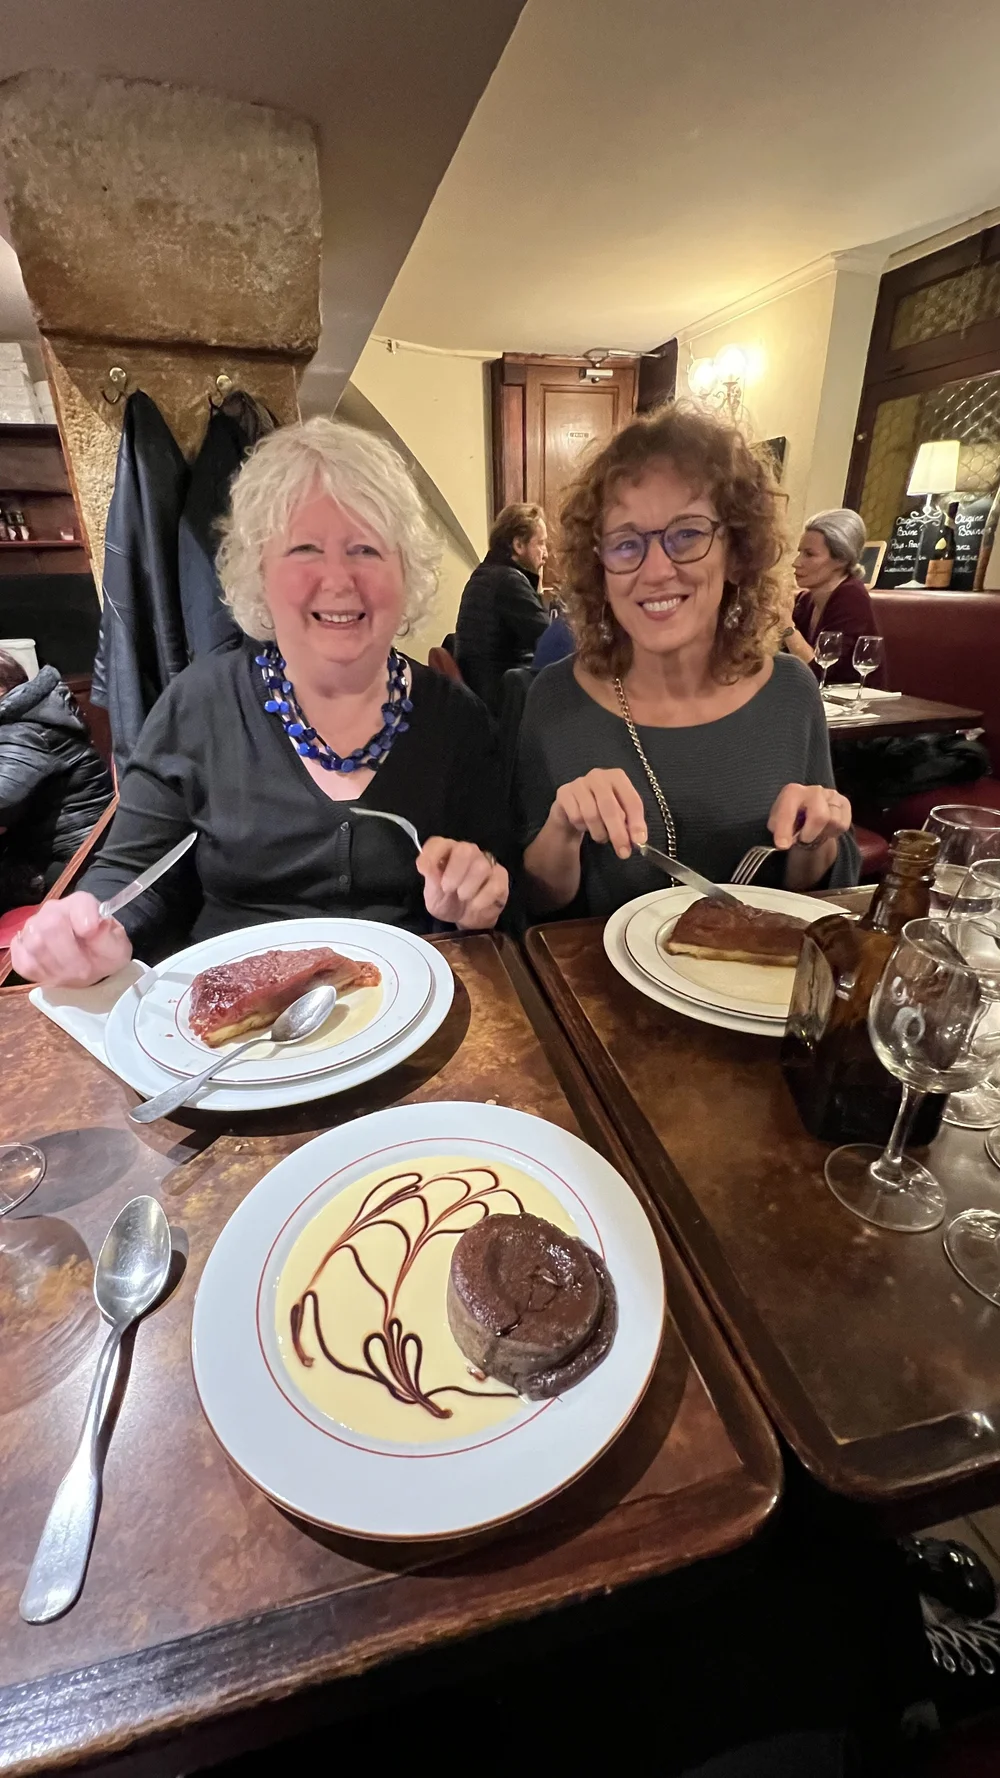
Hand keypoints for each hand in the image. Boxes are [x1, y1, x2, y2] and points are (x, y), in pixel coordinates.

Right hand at [9, 892, 132, 987]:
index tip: (90, 934)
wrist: (90, 960)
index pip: (80, 903)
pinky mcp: (21, 947)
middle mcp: (54, 910)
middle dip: (69, 956)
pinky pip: (22, 960)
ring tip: (71, 974)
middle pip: (50, 927)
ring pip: (34, 945)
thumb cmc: (104, 951)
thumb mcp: (117, 948)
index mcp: (82, 903)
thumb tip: (94, 926)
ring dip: (56, 967)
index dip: (84, 918)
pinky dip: (38, 972)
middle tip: (83, 972)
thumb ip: (107, 938)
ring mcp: (33, 927)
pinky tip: (53, 973)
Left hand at [416, 838, 508, 930]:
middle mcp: (468, 852)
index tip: (424, 870)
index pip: (439, 843)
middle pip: (465, 850)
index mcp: (447, 852)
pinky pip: (495, 884)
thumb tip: (426, 866)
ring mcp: (487, 863)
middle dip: (455, 872)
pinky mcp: (501, 878)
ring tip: (462, 897)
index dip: (431, 854)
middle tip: (448, 888)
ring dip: (468, 887)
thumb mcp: (433, 895)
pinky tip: (475, 905)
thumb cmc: (447, 902)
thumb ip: (430, 879)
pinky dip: (482, 898)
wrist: (466, 920)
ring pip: (481, 867)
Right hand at [551, 768, 647, 859]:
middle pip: (610, 808)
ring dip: (599, 833)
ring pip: (592, 815)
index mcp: (617, 777)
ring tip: (602, 836)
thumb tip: (638, 840)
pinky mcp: (564, 792)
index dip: (636, 822)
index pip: (631, 800)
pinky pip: (576, 817)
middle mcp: (598, 776)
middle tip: (623, 852)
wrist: (571, 807)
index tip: (639, 842)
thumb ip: (629, 824)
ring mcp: (579, 783)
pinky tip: (584, 825)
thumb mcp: (620, 814)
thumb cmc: (601, 809)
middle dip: (618, 833)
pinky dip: (582, 827)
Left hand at [768, 783, 851, 851]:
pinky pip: (843, 825)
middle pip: (821, 816)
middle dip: (811, 833)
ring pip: (834, 822)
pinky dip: (833, 832)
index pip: (789, 812)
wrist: (809, 811)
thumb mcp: (777, 823)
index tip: (782, 845)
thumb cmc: (791, 817)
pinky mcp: (844, 803)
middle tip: (803, 838)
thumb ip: (779, 831)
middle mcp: (814, 790)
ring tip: (814, 830)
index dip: (784, 830)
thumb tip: (785, 842)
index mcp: (792, 792)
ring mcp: (831, 795)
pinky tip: (824, 828)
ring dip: (822, 833)